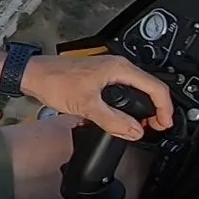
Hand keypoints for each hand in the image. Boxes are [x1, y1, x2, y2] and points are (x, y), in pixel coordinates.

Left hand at [21, 54, 173, 139]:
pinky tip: (120, 118)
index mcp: (119, 68)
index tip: (164, 124)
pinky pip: (122, 92)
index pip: (155, 88)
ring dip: (139, 110)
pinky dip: (126, 106)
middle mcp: (117, 67)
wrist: (34, 75)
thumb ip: (113, 121)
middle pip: (148, 89)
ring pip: (135, 91)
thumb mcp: (87, 105)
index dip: (165, 109)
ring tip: (138, 126)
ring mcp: (108, 72)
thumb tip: (135, 131)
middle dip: (154, 110)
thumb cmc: (55, 81)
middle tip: (152, 128)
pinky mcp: (100, 78)